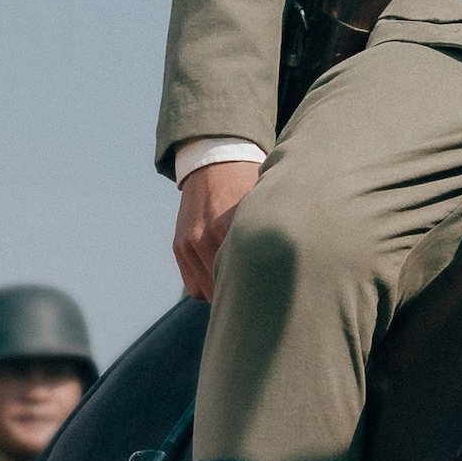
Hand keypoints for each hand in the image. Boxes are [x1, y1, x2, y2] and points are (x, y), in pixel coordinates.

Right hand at [172, 159, 260, 301]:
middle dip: (242, 295)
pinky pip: (193, 286)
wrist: (214, 162)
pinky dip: (207, 288)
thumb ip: (266, 236)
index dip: (258, 291)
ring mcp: (190, 243)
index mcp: (230, 228)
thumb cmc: (248, 184)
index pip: (243, 277)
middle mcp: (206, 238)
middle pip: (224, 288)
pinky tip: (222, 281)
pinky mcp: (179, 246)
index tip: (270, 295)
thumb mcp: (263, 205)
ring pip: (207, 291)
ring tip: (241, 290)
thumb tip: (282, 270)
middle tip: (259, 298)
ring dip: (222, 294)